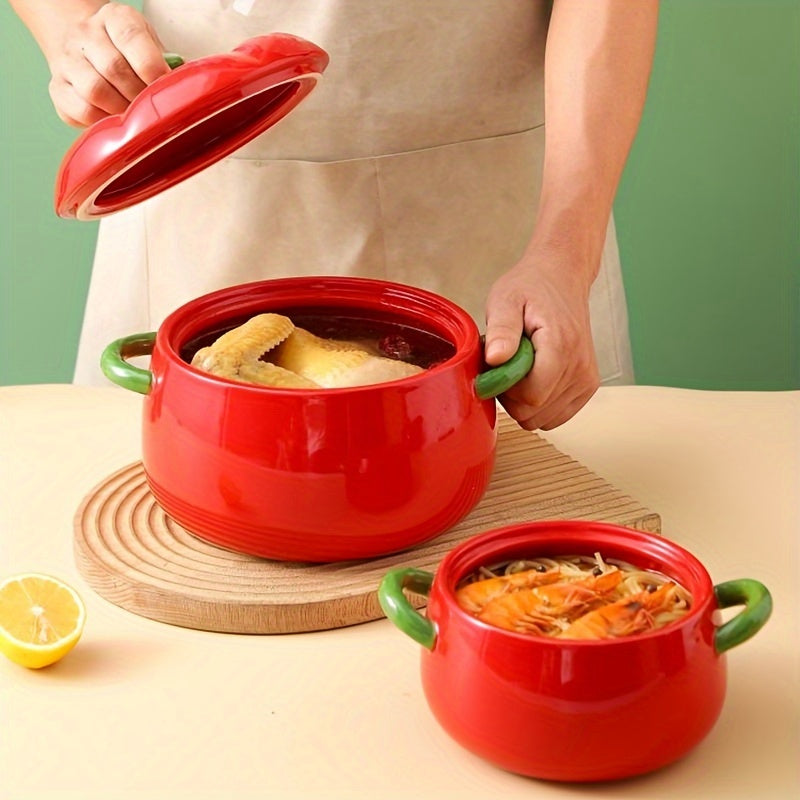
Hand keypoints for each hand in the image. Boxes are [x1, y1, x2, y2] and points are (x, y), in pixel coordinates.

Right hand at [45, 2, 167, 126]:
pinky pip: (81, 111)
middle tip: (151, 108)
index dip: (152, 68)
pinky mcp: (58, 88)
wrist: (86, 48)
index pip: (131, 38)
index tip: (164, 87)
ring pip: (95, 91)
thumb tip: (186, 87)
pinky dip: (102, 122)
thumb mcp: (151, 46)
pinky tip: (114, 119)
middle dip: (139, 95)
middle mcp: (86, 34)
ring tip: (134, 115)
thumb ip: (167, 64)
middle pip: (114, 68)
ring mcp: (68, 60)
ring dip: (121, 110)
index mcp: (115, 18)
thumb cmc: (130, 54)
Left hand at [484, 247, 599, 430]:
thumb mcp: (505, 300)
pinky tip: (533, 378)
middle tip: (507, 363)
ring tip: (521, 367)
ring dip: (524, 401)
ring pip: (543, 419)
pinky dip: (539, 404)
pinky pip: (555, 416)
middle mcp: (580, 367)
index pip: (531, 397)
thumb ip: (501, 330)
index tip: (498, 364)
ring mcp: (587, 380)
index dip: (505, 388)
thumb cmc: (531, 287)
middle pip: (534, 412)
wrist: (562, 278)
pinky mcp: (587, 387)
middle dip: (511, 396)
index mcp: (561, 346)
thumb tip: (495, 359)